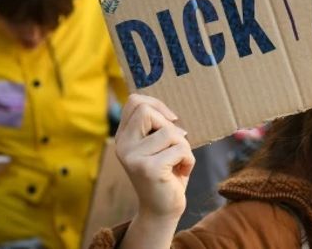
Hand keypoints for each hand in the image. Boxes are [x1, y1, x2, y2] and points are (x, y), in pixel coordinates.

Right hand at [115, 94, 193, 220]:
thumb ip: (156, 126)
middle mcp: (123, 146)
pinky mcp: (149, 169)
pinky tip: (181, 172)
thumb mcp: (158, 145)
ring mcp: (134, 157)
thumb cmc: (165, 173)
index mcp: (123, 137)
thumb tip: (169, 113)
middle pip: (147, 111)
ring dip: (183, 146)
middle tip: (175, 146)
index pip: (135, 102)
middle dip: (170, 125)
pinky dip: (189, 160)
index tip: (170, 120)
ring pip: (170, 132)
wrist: (162, 210)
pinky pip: (181, 149)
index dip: (157, 104)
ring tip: (178, 162)